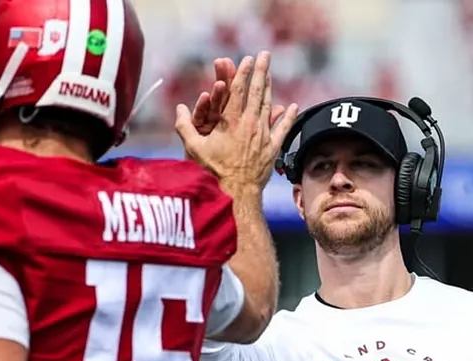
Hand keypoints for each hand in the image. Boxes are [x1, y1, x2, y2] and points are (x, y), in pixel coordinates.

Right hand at [175, 51, 298, 191]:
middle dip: (261, 71)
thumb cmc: (215, 170)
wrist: (239, 191)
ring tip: (270, 73)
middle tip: (265, 55)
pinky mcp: (273, 147)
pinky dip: (288, 117)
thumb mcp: (195, 149)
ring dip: (270, 87)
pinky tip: (293, 106)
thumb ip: (185, 126)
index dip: (243, 73)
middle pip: (257, 92)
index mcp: (232, 122)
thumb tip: (179, 108)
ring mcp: (263, 135)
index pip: (238, 91)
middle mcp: (250, 124)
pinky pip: (283, 129)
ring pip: (269, 105)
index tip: (248, 59)